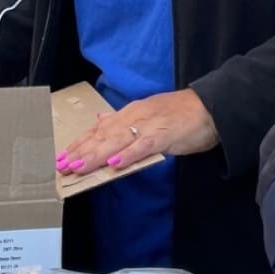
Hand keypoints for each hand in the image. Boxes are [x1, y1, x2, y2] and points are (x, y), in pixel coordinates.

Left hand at [56, 88, 218, 173]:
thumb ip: (125, 119)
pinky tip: (114, 164)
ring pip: (118, 141)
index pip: (100, 128)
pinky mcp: (165, 135)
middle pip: (104, 135)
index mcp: (132, 112)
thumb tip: (102, 120)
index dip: (81, 142)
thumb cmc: (183, 114)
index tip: (63, 155)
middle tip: (62, 165)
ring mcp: (150, 125)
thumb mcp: (150, 113)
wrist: (212, 107)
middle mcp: (137, 116)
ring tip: (79, 166)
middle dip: (81, 150)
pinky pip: (143, 146)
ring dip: (97, 154)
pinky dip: (128, 155)